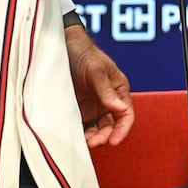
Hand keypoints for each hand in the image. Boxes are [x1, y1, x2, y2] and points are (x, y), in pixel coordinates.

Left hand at [64, 23, 133, 148]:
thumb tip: (121, 109)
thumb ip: (107, 90)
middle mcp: (107, 100)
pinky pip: (81, 125)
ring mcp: (92, 105)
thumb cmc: (83, 52)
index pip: (126, 114)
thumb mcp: (96, 70)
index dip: (122, 129)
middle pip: (111, 126)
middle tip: (93, 142)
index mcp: (118, 90)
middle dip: (105, 136)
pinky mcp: (77, 108)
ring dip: (93, 137)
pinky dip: (80, 134)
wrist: (61, 46)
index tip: (114, 141)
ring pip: (96, 129)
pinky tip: (75, 137)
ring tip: (84, 142)